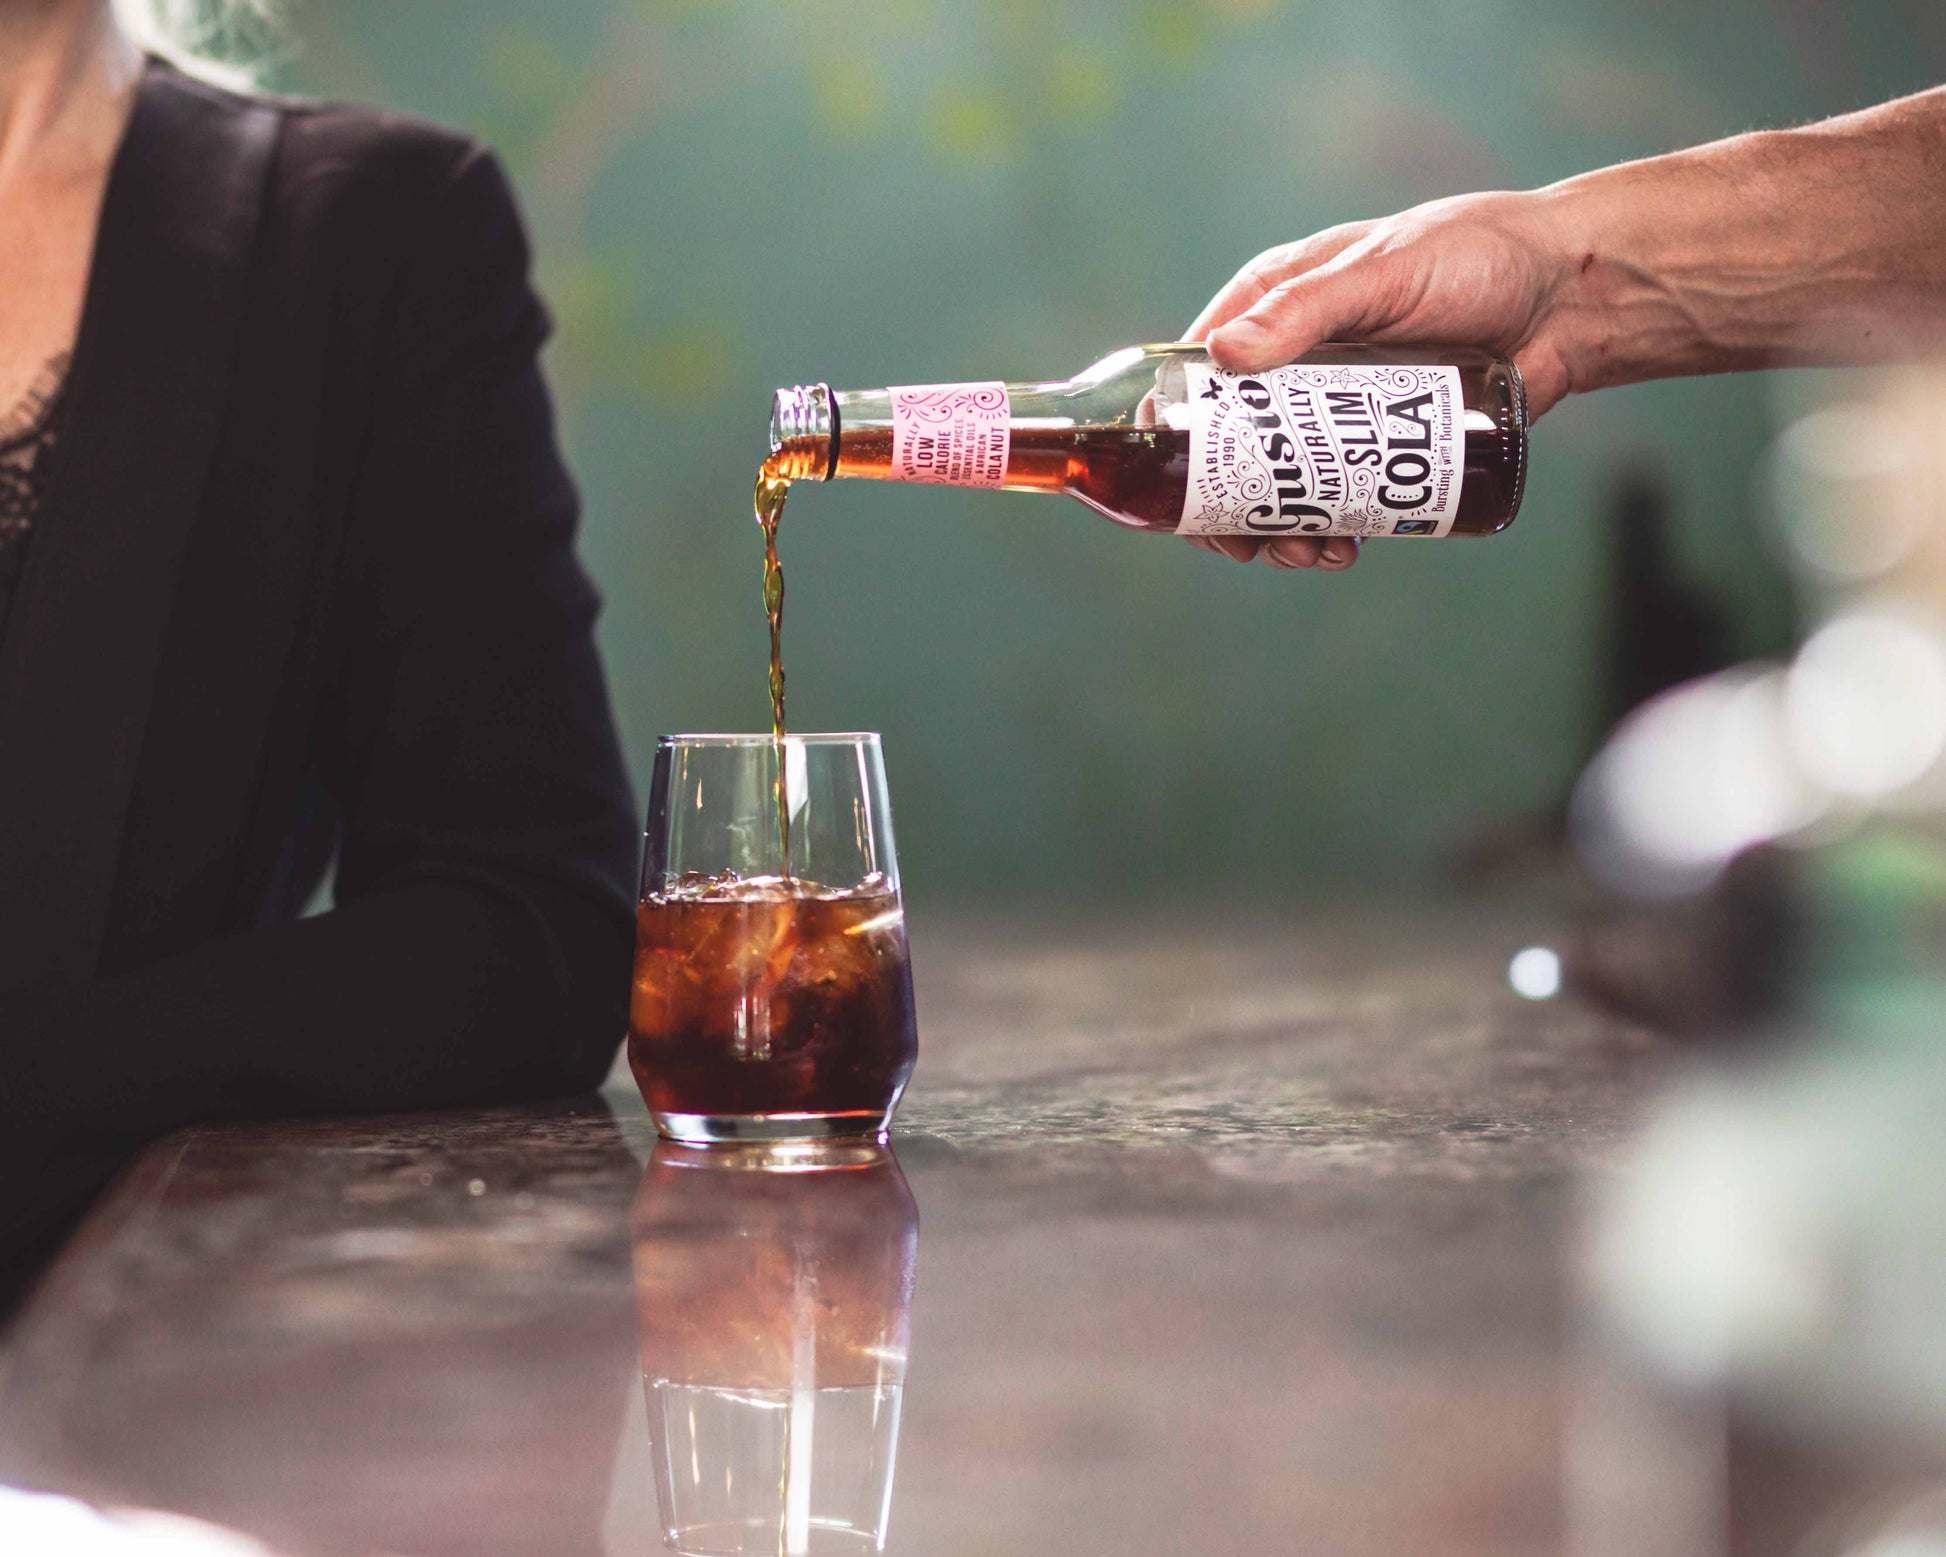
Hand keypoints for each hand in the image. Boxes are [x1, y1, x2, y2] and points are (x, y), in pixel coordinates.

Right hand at [1183, 189, 1578, 571]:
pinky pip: (1342, 492)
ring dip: (1282, 527)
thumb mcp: (1382, 271)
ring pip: (1285, 480)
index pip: (1199, 371)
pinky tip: (1344, 548)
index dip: (1177, 430)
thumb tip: (1223, 355)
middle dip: (1232, 503)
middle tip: (1246, 545)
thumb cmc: (1475, 253)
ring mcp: (1340, 407)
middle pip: (1234, 444)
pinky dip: (1332, 527)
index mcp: (1277, 303)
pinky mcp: (1386, 441)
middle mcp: (1297, 359)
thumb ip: (1306, 308)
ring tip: (1310, 554)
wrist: (1570, 294)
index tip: (1173, 482)